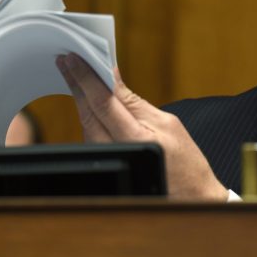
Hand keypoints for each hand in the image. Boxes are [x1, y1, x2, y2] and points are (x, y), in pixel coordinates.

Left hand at [55, 53, 227, 200]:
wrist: (190, 196)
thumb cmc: (186, 162)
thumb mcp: (168, 124)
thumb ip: (135, 102)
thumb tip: (114, 79)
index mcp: (135, 138)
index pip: (102, 102)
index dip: (86, 78)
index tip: (74, 59)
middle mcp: (115, 151)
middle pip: (87, 111)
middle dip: (76, 83)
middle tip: (66, 60)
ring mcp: (107, 160)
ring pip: (86, 122)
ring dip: (79, 97)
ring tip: (73, 73)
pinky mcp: (105, 163)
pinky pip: (91, 134)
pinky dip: (87, 113)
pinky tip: (85, 99)